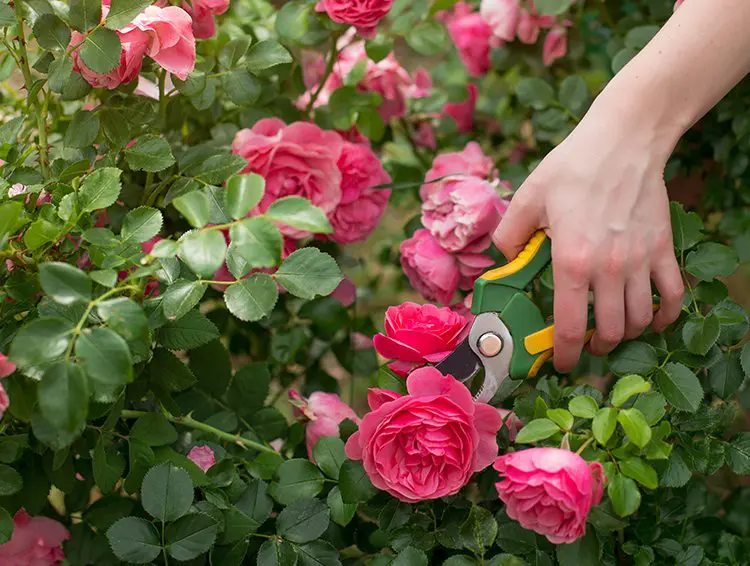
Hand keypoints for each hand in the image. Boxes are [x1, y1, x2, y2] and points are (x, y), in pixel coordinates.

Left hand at [492, 102, 684, 372]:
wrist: (624, 140)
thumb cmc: (573, 167)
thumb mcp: (528, 196)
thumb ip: (510, 234)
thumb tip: (503, 259)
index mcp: (571, 260)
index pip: (570, 326)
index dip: (564, 355)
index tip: (560, 364)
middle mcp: (609, 268)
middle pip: (610, 331)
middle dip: (594, 347)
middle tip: (583, 343)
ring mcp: (641, 261)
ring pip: (641, 320)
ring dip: (626, 335)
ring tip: (612, 331)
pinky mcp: (664, 250)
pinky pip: (674, 296)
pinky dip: (665, 316)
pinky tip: (653, 319)